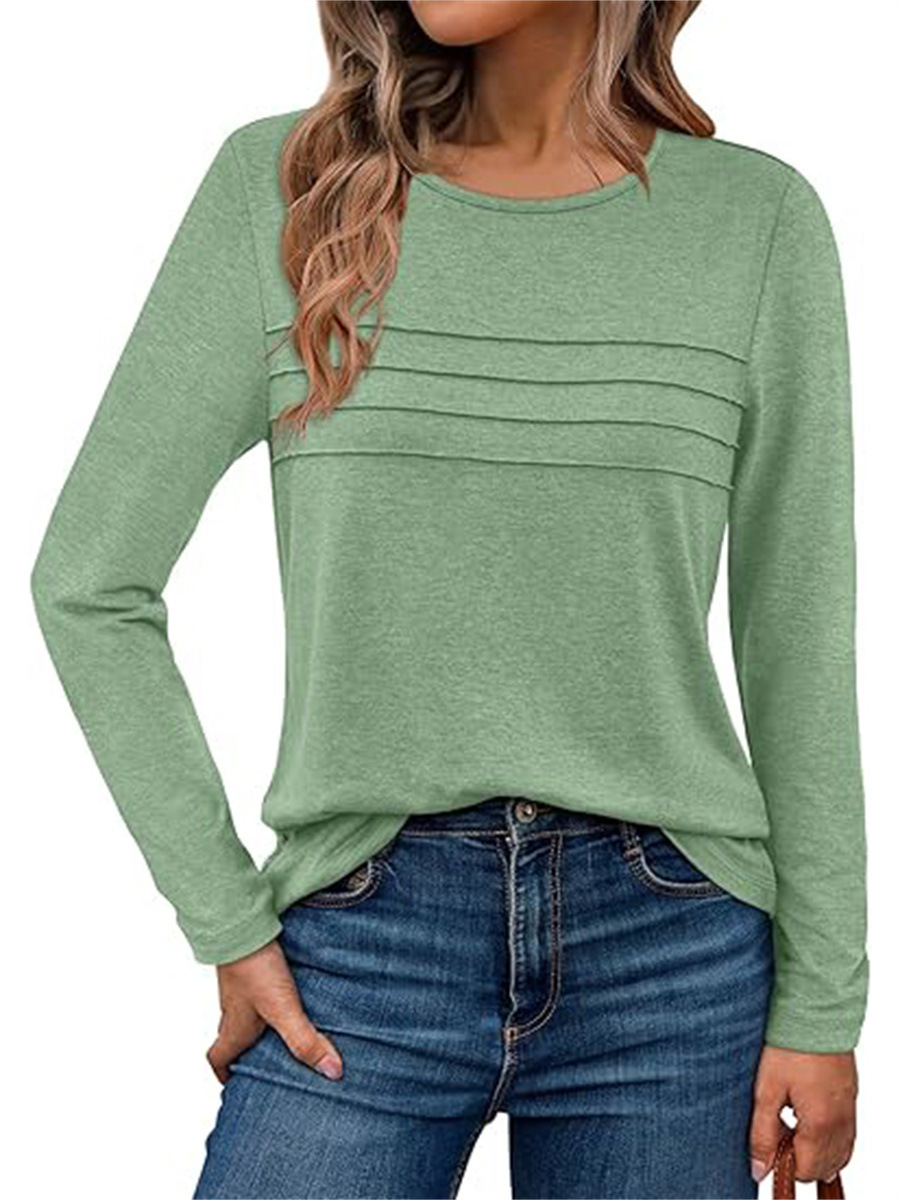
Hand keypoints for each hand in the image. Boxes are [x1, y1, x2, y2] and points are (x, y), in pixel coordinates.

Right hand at [205, 938, 343, 1084]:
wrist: (242, 922)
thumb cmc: (254, 968)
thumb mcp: (283, 1010)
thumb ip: (304, 1040)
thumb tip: (331, 1072)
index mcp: (233, 1028)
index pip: (217, 1058)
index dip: (224, 1072)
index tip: (236, 1081)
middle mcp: (232, 1009)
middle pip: (234, 1037)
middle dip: (249, 1051)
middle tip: (271, 1060)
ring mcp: (240, 987)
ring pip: (246, 1012)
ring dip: (262, 1023)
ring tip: (289, 1028)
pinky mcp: (251, 966)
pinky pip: (257, 989)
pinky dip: (270, 997)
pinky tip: (292, 992)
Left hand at [749, 1045, 857, 1184]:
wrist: (815, 1013)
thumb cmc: (790, 1046)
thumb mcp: (766, 1090)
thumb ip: (762, 1133)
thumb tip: (759, 1169)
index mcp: (820, 1125)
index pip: (806, 1171)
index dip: (783, 1161)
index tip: (770, 1136)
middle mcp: (841, 1123)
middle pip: (823, 1167)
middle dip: (799, 1157)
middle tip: (779, 1125)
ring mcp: (849, 1111)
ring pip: (838, 1154)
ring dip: (815, 1149)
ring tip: (791, 1119)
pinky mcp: (851, 1098)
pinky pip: (846, 1136)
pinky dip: (829, 1137)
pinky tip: (808, 1114)